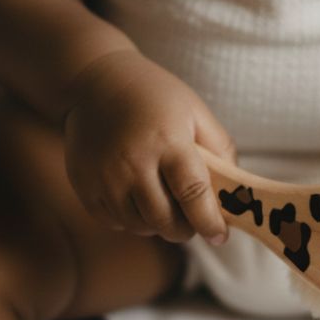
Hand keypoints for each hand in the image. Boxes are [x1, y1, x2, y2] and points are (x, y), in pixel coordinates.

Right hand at [61, 49, 238, 245]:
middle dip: (185, 229)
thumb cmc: (153, 95)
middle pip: (165, 221)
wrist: (94, 82)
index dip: (210, 222)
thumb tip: (234, 191)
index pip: (193, 194)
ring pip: (139, 226)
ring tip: (163, 202)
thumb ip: (220, 149)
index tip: (220, 236)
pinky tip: (136, 196)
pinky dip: (130, 218)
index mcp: (168, 141)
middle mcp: (133, 162)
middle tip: (191, 221)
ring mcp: (105, 176)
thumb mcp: (195, 111)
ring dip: (157, 224)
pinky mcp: (85, 186)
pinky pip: (114, 221)